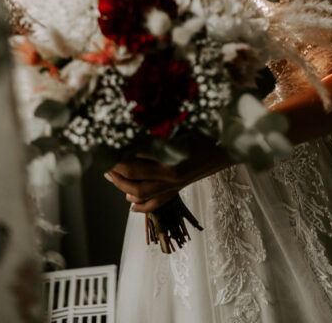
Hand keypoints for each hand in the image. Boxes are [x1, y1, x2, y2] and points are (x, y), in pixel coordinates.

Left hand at [105, 138, 230, 213]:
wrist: (228, 148)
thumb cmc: (206, 130)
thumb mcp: (182, 126)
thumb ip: (159, 131)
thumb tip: (133, 129)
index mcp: (169, 159)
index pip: (134, 164)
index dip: (117, 159)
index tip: (105, 150)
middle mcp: (170, 176)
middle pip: (134, 181)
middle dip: (116, 174)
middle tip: (104, 163)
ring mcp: (174, 185)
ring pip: (142, 195)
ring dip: (123, 188)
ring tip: (112, 177)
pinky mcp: (178, 189)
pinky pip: (156, 203)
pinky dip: (141, 206)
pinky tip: (130, 204)